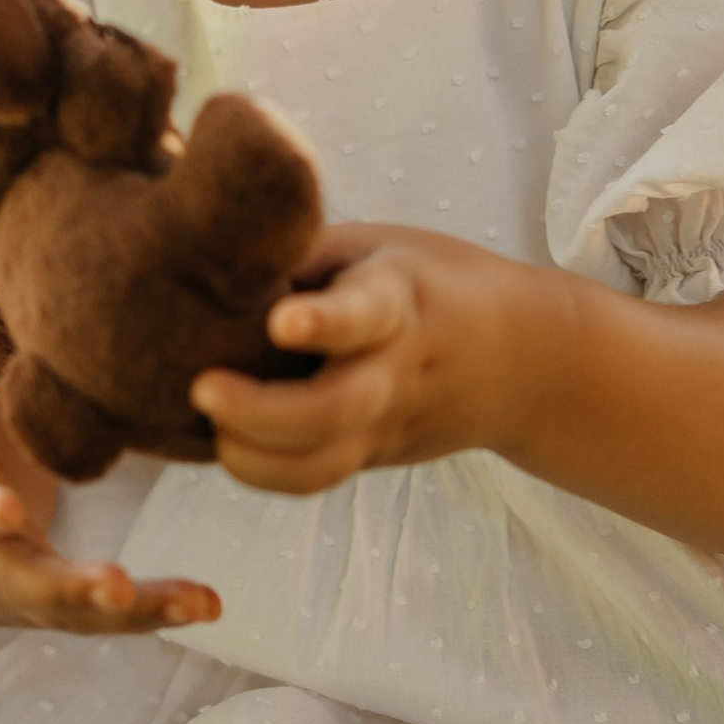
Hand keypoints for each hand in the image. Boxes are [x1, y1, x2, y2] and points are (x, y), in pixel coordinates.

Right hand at [0, 246, 220, 635]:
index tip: (2, 510)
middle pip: (14, 577)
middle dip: (64, 586)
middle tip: (113, 587)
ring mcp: (5, 588)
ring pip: (65, 611)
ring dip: (129, 613)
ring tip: (195, 602)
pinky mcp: (37, 606)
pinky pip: (93, 620)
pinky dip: (147, 615)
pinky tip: (204, 604)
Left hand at [188, 223, 519, 496]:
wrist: (521, 359)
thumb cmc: (429, 283)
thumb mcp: (379, 245)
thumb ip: (305, 254)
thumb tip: (212, 258)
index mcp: (401, 301)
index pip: (367, 314)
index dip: (325, 321)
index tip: (282, 323)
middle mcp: (396, 371)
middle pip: (336, 409)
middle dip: (261, 411)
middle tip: (202, 389)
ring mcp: (387, 425)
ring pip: (323, 464)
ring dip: (253, 457)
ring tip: (209, 424)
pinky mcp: (373, 456)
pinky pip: (315, 477)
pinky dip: (261, 469)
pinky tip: (225, 441)